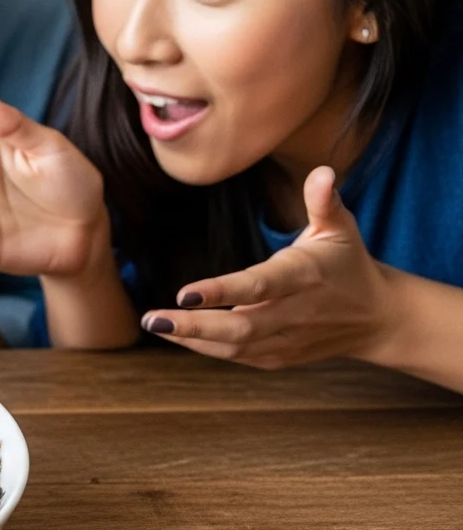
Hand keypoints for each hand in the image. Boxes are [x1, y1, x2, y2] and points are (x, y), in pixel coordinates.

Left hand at [141, 167, 396, 369]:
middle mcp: (295, 313)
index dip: (221, 291)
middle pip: (240, 327)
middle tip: (150, 319)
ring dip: (192, 339)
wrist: (377, 318)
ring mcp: (288, 340)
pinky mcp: (281, 357)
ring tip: (153, 324)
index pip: (258, 286)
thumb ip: (324, 203)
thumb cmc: (347, 263)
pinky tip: (177, 335)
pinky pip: (239, 357)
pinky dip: (207, 349)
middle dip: (193, 325)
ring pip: (235, 347)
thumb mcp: (340, 228)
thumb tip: (323, 172)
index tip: (183, 293)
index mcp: (304, 277)